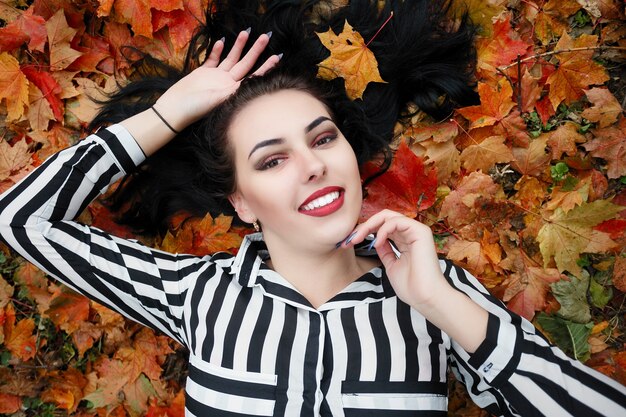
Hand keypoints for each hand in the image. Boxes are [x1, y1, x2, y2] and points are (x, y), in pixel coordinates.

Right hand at [154, 29, 279, 130]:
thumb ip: (233, 90)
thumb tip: (251, 82)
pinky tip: (222, 41)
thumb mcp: (218, 99)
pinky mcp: (203, 72)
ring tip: (246, 32)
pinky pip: (213, 59)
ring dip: (238, 46)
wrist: (175, 109)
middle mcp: (228, 83)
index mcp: (234, 90)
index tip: (278, 56)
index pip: (255, 76)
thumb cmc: (197, 108)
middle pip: (245, 63)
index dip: (267, 67)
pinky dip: (217, 50)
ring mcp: (216, 77)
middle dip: (256, 50)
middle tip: (266, 36)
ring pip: (231, 58)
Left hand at [342, 209, 451, 309]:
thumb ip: (384, 251)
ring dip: (369, 226)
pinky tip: (376, 243)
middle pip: (383, 218)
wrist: (425, 297)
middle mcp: (411, 232)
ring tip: (358, 239)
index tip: (349, 242)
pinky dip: (382, 230)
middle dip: (363, 226)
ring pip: (388, 216)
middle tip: (350, 239)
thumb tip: (374, 240)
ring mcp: (417, 230)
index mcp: (405, 240)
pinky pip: (396, 221)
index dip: (365, 231)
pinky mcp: (421, 231)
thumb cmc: (411, 286)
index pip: (382, 226)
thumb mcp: (391, 265)